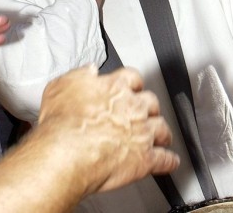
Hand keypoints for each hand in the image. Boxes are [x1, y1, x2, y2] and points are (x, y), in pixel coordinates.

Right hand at [38, 65, 178, 193]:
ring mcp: (141, 132)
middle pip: (150, 102)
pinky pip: (163, 159)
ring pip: (161, 128)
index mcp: (116, 87)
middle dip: (149, 107)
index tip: (132, 88)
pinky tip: (170, 162)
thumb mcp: (63, 86)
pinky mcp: (144, 159)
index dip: (133, 84)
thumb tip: (89, 70)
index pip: (132, 78)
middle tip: (146, 113)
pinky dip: (168, 161)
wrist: (67, 154)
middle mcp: (133, 106)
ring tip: (162, 137)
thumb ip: (80, 75)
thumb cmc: (62, 123)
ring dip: (162, 132)